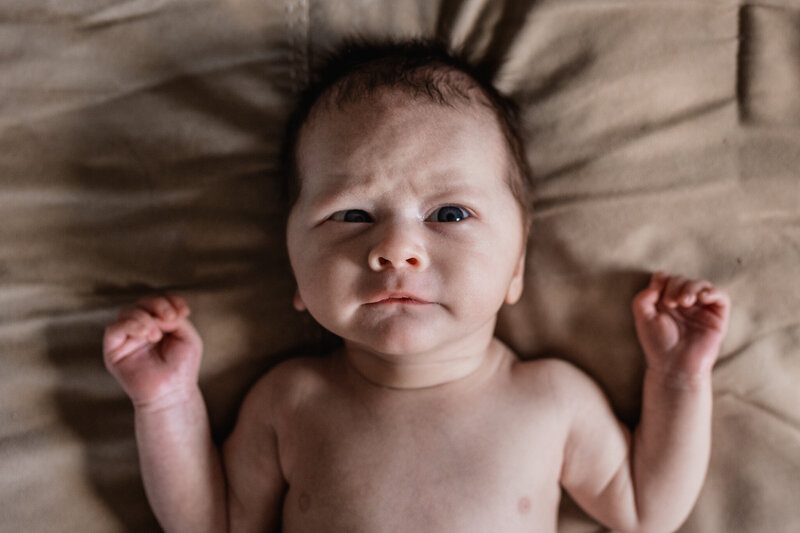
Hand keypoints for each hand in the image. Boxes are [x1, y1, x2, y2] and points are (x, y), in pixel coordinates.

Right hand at [103, 295, 202, 409]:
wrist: (172, 393)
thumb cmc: (181, 367)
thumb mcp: (187, 336)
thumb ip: (174, 319)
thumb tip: (158, 313)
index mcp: (158, 324)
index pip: (158, 301)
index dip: (170, 300)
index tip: (184, 311)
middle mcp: (140, 328)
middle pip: (142, 303)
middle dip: (158, 305)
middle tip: (171, 318)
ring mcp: (126, 338)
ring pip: (127, 312)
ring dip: (145, 317)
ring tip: (157, 335)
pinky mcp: (113, 350)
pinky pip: (114, 329)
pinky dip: (131, 325)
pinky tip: (147, 334)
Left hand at [632, 272, 729, 378]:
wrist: (673, 365)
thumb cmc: (657, 343)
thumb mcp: (643, 316)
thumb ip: (645, 296)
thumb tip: (660, 277)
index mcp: (666, 301)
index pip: (667, 278)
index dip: (663, 280)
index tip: (658, 294)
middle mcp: (684, 303)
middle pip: (683, 279)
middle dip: (676, 286)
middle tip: (671, 303)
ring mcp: (701, 309)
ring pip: (701, 284)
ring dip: (691, 287)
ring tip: (684, 302)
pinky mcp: (717, 317)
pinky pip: (721, 297)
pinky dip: (712, 292)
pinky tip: (701, 298)